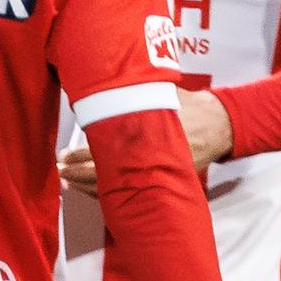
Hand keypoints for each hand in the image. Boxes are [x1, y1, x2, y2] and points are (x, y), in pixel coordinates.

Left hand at [57, 86, 232, 195]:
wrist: (218, 126)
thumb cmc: (187, 107)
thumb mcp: (160, 94)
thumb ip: (132, 95)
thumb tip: (99, 87)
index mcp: (142, 136)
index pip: (102, 152)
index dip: (80, 157)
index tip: (63, 156)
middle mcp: (146, 159)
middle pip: (103, 172)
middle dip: (78, 173)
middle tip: (61, 169)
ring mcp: (154, 174)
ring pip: (115, 187)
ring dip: (89, 186)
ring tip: (69, 181)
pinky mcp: (162, 183)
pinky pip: (130, 193)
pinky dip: (109, 193)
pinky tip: (93, 190)